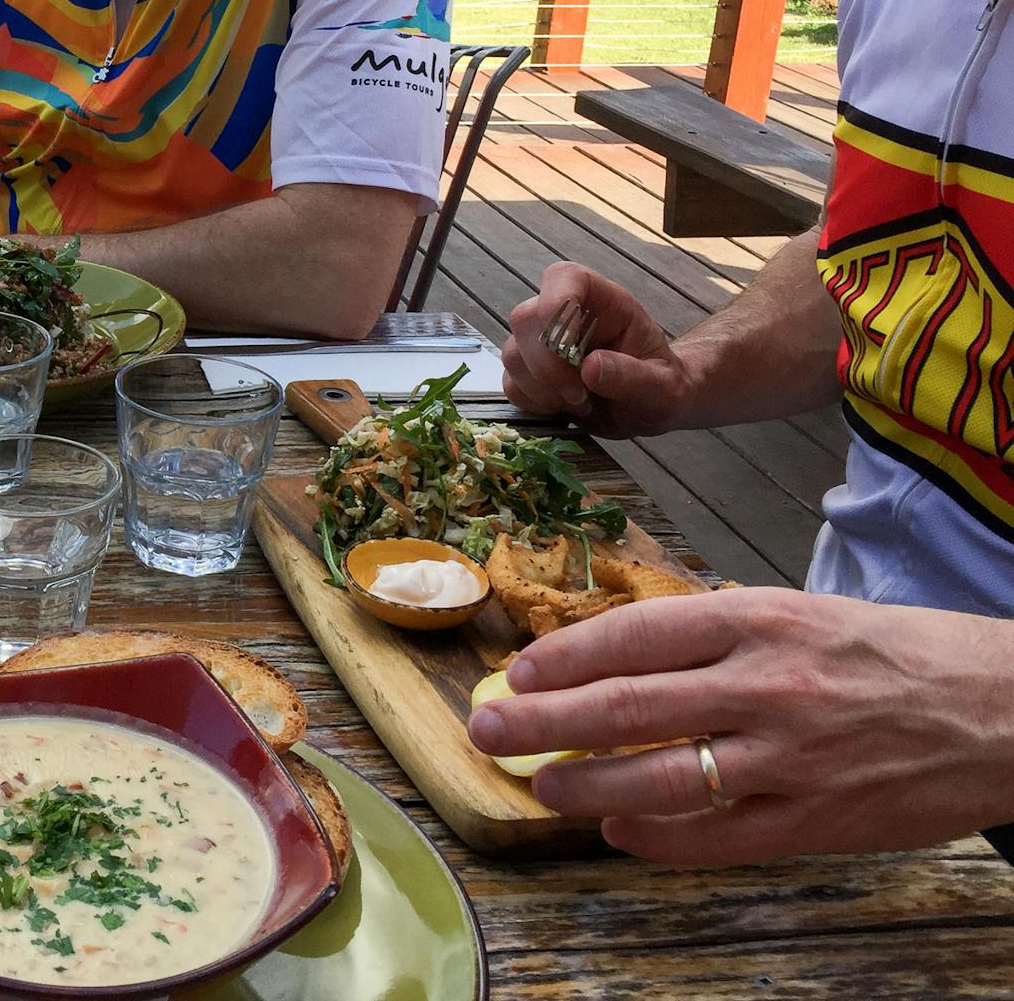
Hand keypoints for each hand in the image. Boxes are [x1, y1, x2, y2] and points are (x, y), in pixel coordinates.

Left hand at [467, 589, 1013, 864]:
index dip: (563, 658)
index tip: (516, 674)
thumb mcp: (800, 614)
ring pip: (659, 778)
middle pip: (625, 706)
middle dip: (542, 722)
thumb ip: (716, 636)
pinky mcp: (816, 821)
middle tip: (488, 730)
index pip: (634, 636)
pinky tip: (618, 832)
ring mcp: (789, 759)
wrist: (1003, 708)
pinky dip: (656, 838)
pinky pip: (716, 837)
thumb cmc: (892, 654)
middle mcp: (765, 685)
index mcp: (758, 619)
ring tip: (542, 785)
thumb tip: (619, 659)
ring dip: (586, 785)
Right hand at [500, 262, 694, 436]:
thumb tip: (589, 368)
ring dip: (542, 388)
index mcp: (604, 303)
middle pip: (526, 318)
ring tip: (581, 404)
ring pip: (512, 353)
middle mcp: (567, 315)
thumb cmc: (664, 390)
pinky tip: (564, 409)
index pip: (565, 278)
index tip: (566, 348)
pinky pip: (511, 384)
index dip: (555, 305)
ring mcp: (542, 343)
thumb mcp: (665, 389)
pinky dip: (534, 403)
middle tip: (580, 395)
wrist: (650, 411)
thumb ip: (634, 377)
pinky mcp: (529, 372)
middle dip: (546, 364)